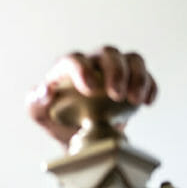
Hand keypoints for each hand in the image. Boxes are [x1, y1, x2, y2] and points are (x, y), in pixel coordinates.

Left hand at [27, 46, 157, 147]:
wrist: (77, 134)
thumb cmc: (56, 119)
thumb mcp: (39, 113)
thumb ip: (36, 102)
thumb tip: (46, 91)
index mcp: (67, 67)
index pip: (74, 59)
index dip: (83, 70)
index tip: (91, 89)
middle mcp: (93, 62)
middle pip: (108, 53)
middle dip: (116, 71)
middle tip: (117, 95)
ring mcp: (115, 69)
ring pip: (132, 59)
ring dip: (137, 76)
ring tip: (136, 100)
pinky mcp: (133, 79)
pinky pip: (147, 75)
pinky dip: (150, 86)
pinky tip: (147, 102)